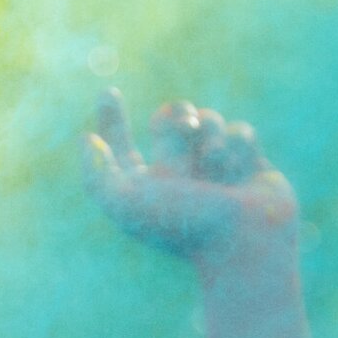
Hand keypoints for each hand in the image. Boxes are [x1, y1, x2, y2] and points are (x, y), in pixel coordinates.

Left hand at [84, 88, 298, 267]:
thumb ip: (98, 175)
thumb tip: (87, 141)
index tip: (108, 93)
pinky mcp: (250, 166)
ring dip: (212, 132)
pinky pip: (241, 131)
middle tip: (186, 125)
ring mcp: (216, 171)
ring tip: (216, 160)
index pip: (123, 149)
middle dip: (177, 113)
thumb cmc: (183, 227)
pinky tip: (240, 168)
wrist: (245, 243)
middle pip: (170, 120)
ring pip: (208, 121)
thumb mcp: (126, 204)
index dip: (111, 121)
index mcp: (149, 188)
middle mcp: (180, 178)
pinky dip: (238, 144)